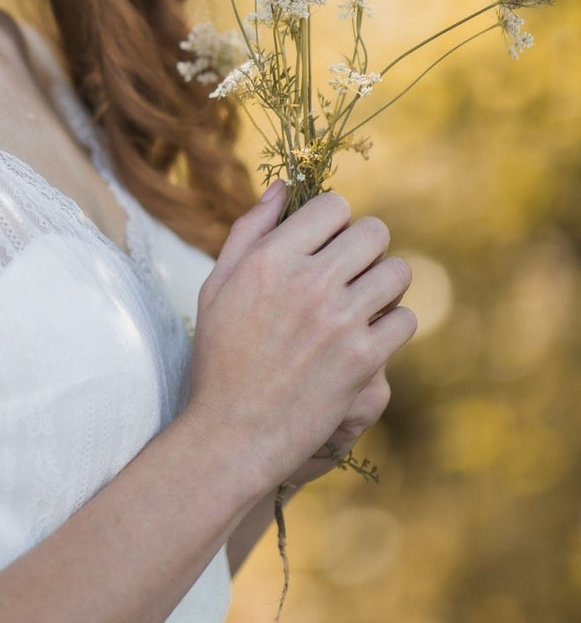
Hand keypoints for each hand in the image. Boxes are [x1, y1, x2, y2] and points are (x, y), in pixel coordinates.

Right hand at [184, 181, 416, 502]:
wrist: (233, 434)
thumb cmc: (219, 358)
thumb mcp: (218, 286)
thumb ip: (250, 230)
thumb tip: (283, 188)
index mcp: (271, 258)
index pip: (335, 207)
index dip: (336, 222)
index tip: (328, 243)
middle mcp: (309, 282)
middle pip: (374, 234)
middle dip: (367, 248)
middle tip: (352, 272)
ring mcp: (340, 321)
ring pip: (397, 273)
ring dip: (385, 285)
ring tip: (365, 303)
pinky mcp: (364, 360)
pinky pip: (405, 321)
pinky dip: (392, 327)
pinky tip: (368, 338)